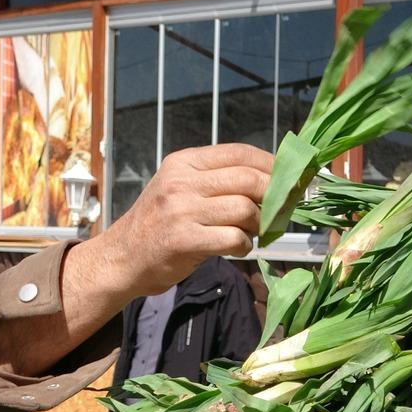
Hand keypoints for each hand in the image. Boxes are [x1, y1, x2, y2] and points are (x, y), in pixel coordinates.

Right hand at [79, 143, 272, 299]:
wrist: (122, 258)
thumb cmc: (158, 225)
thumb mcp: (179, 188)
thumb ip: (216, 180)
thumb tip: (270, 180)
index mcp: (184, 162)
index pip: (240, 153)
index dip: (272, 165)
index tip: (290, 179)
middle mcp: (182, 182)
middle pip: (249, 180)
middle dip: (275, 196)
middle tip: (280, 211)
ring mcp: (182, 211)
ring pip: (246, 210)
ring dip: (258, 225)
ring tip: (250, 233)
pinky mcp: (184, 240)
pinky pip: (234, 238)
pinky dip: (244, 245)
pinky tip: (236, 248)